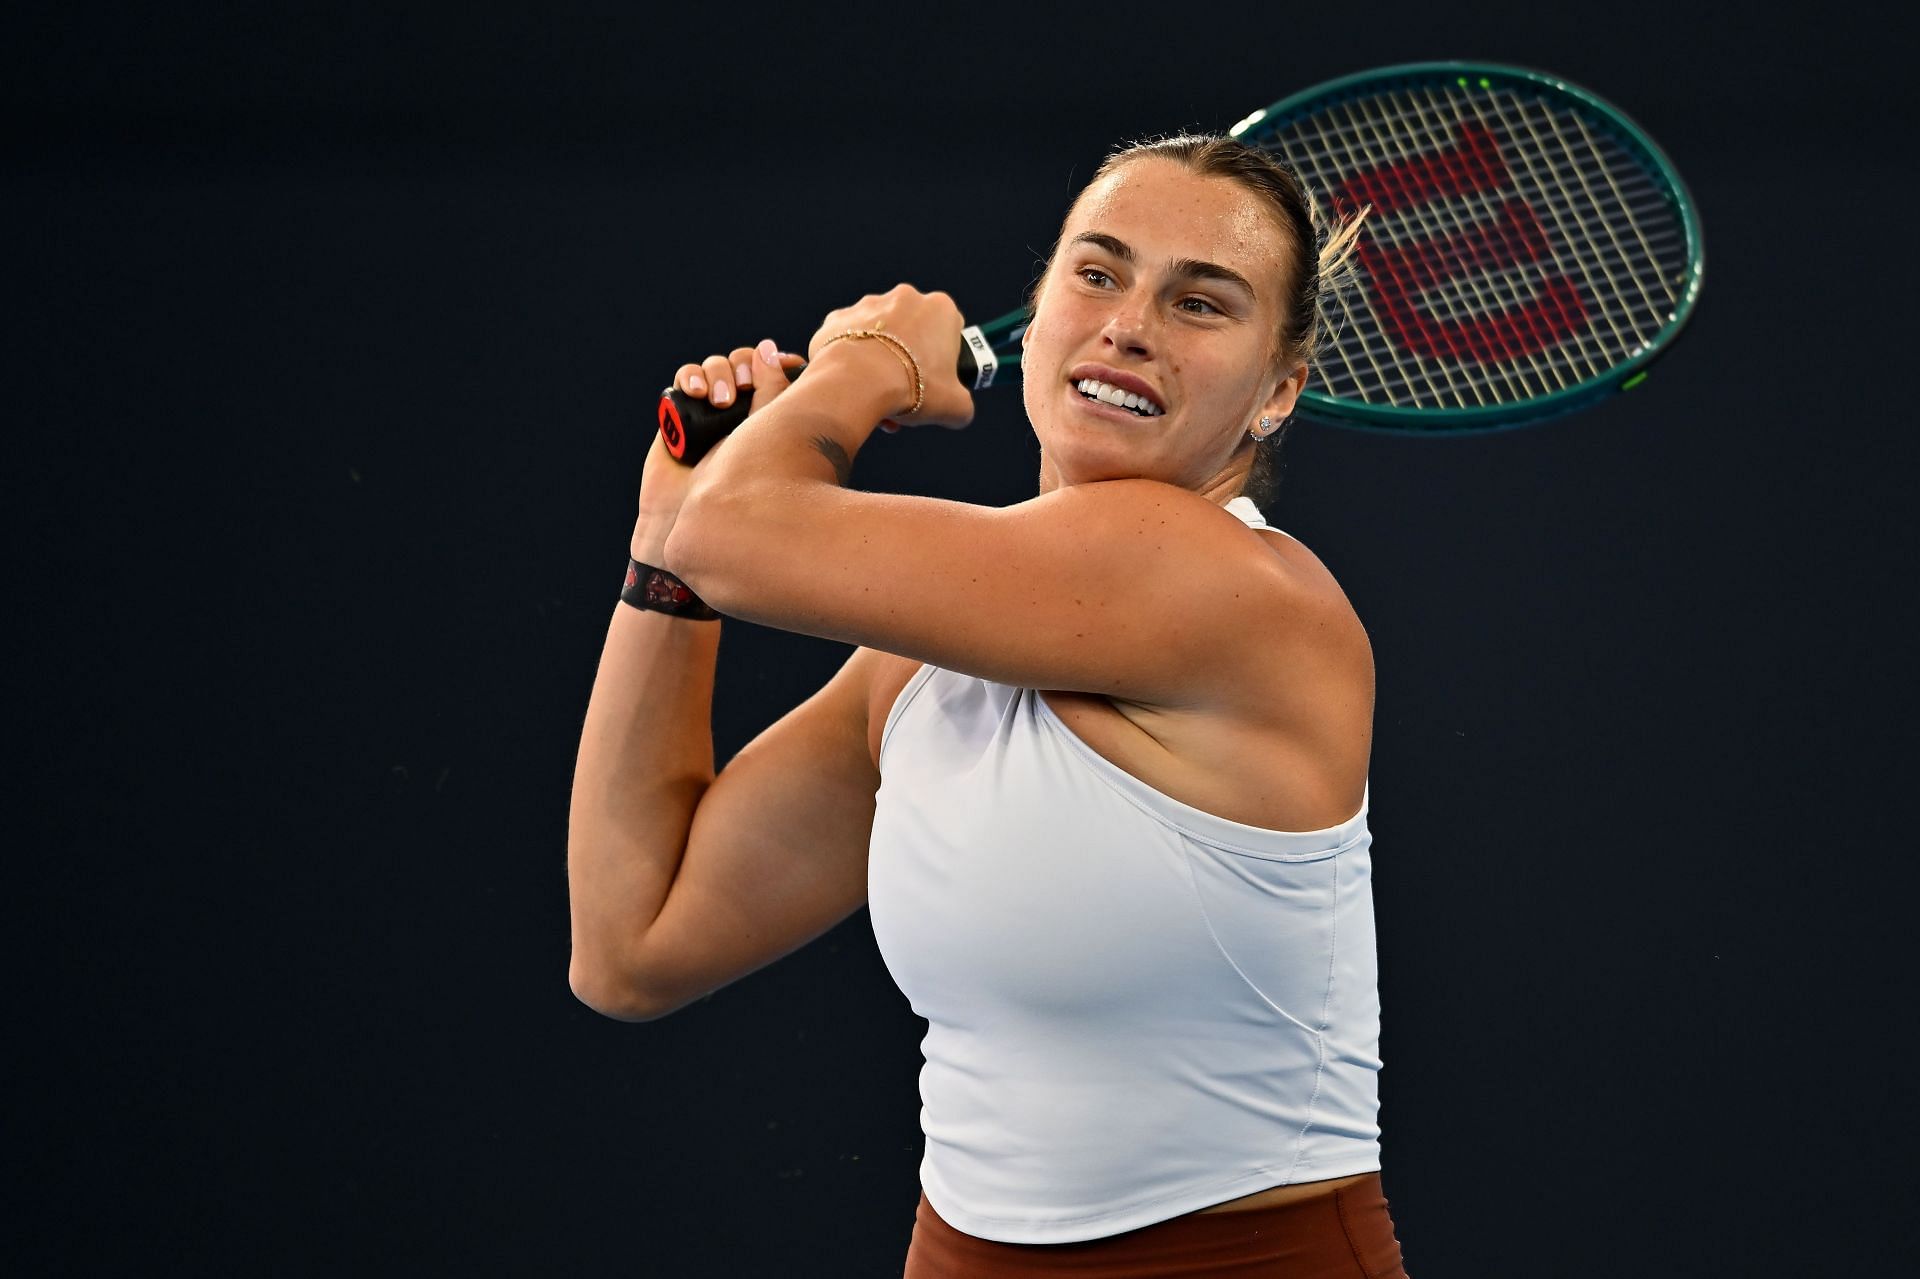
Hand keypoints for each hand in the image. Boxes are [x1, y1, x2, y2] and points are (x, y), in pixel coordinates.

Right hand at [632, 339, 802, 560]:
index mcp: (766, 417)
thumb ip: (771, 391)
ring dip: (716, 371)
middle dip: (741, 367)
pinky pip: (682, 381)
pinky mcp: (676, 417)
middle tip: (743, 387)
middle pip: (740, 364)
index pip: (770, 373)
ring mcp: (706, 414)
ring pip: (712, 368)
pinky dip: (691, 377)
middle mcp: (737, 413)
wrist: (701, 525)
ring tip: (717, 398)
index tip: (792, 363)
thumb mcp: (766, 435)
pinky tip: (697, 392)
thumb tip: (773, 349)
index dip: (775, 363)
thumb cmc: (743, 489)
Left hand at [806, 285, 973, 431]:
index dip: (944, 359)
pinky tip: (853, 386)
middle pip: (912, 333)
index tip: (934, 380)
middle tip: (904, 394)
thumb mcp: (955, 406)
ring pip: (879, 337)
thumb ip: (962, 404)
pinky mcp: (838, 318)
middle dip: (909, 361)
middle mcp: (905, 297)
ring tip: (875, 398)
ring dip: (880, 363)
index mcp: (940, 309)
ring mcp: (868, 305)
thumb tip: (958, 410)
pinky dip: (851, 360)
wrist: (858, 382)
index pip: (950, 331)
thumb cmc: (912, 388)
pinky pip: (848, 341)